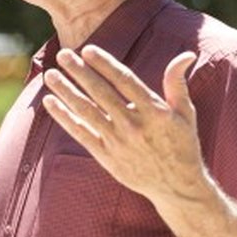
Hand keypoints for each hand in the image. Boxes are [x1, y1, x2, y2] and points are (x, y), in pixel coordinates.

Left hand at [42, 46, 208, 203]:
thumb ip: (178, 83)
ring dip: (66, 91)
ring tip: (50, 75)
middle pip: (101, 93)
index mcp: (154, 111)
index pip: (125, 81)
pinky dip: (64, 117)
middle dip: (80, 72)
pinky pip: (80, 133)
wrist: (176, 186)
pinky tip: (50, 102)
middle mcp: (133, 125)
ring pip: (86, 112)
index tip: (88, 49)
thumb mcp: (185, 114)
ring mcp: (117, 141)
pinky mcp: (106, 157)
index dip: (105, 64)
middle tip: (63, 55)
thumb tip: (186, 54)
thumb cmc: (182, 145)